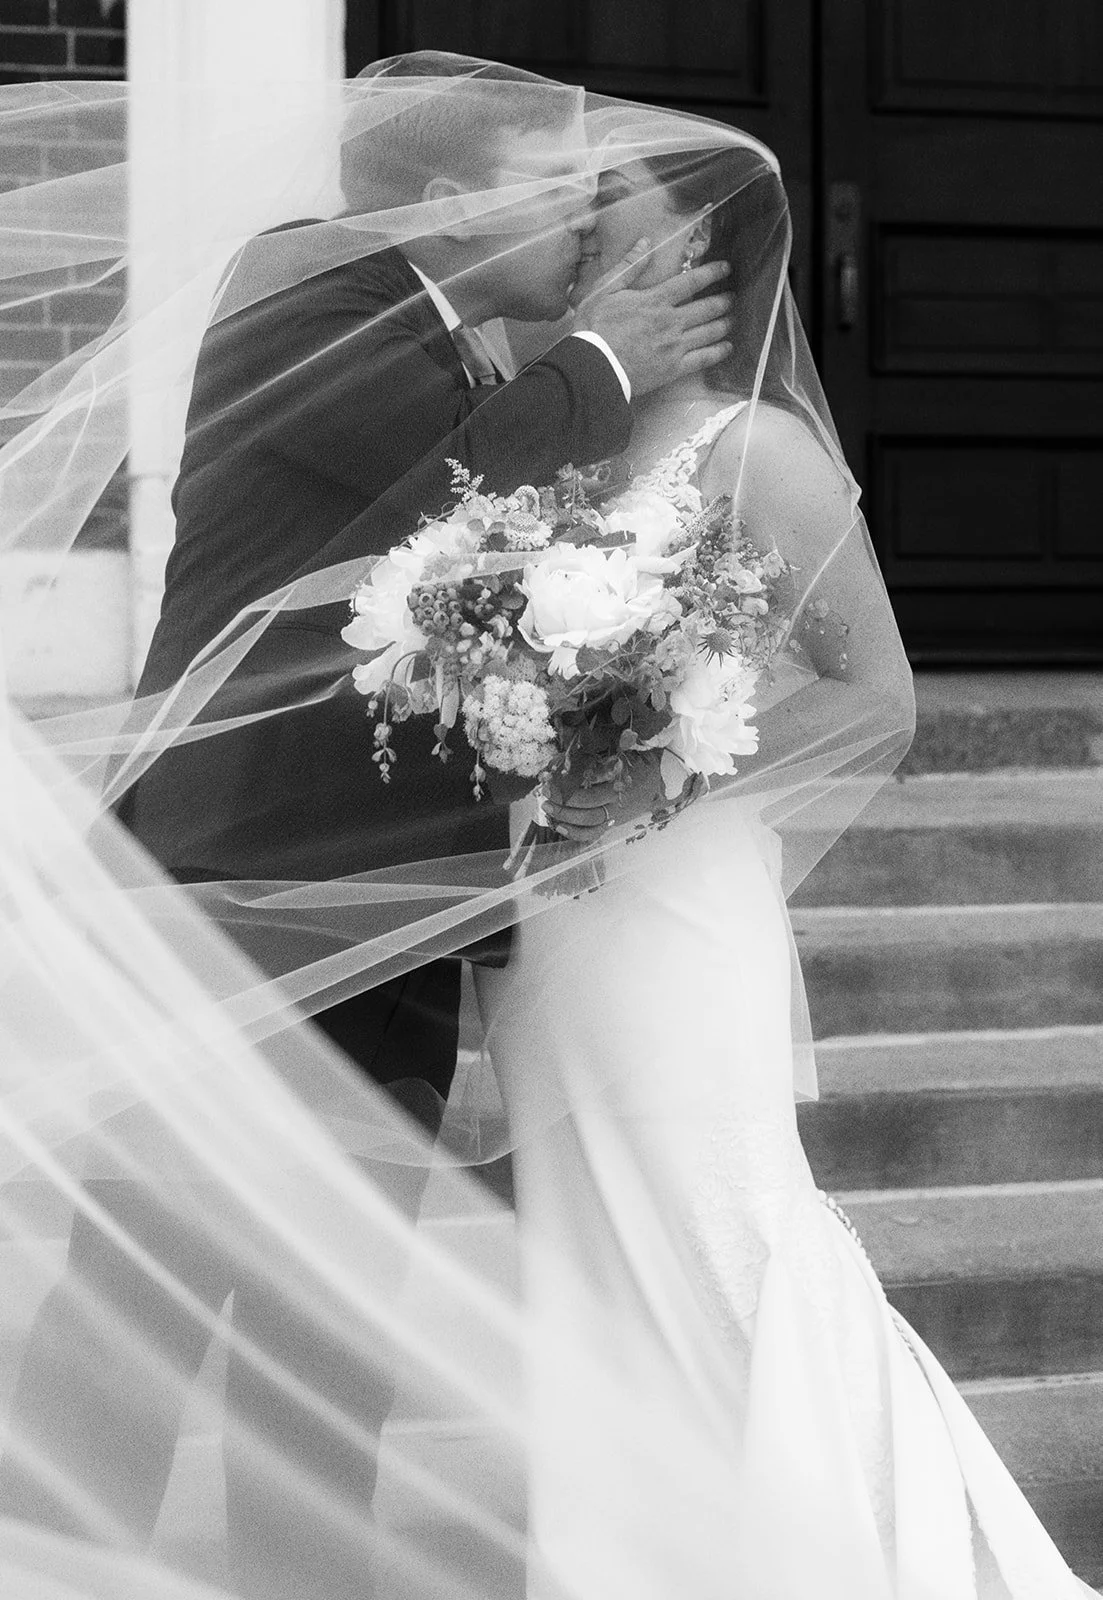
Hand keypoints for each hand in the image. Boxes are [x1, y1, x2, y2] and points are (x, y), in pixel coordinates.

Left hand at [542, 751, 671, 842]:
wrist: (659, 778)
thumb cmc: (634, 761)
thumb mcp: (616, 752)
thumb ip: (591, 756)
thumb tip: (558, 760)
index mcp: (621, 779)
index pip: (591, 786)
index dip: (568, 784)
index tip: (549, 777)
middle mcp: (619, 799)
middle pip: (589, 805)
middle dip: (563, 801)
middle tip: (545, 793)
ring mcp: (616, 814)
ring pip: (590, 822)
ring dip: (566, 817)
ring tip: (547, 808)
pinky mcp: (613, 823)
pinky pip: (594, 834)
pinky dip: (575, 833)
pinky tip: (559, 826)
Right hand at [572, 240, 733, 397]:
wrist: (593, 366)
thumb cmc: (594, 328)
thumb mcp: (605, 290)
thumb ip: (629, 266)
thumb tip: (645, 243)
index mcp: (656, 300)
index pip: (691, 281)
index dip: (712, 272)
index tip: (726, 268)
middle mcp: (671, 321)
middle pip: (707, 308)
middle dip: (723, 301)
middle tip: (732, 297)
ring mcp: (675, 346)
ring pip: (709, 332)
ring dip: (724, 324)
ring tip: (732, 319)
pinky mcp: (673, 369)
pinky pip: (703, 359)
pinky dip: (718, 352)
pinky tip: (727, 347)